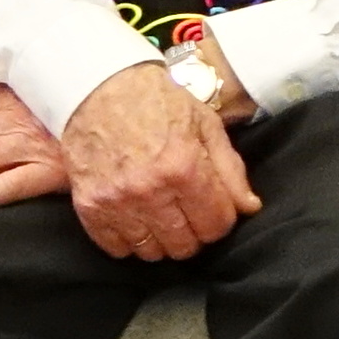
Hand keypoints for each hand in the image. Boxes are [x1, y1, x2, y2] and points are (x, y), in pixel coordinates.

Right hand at [61, 62, 256, 260]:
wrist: (98, 87)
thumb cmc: (158, 102)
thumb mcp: (206, 125)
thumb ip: (230, 170)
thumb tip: (249, 208)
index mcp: (184, 167)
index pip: (216, 225)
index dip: (222, 220)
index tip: (216, 208)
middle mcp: (149, 190)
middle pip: (184, 245)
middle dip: (195, 233)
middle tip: (190, 213)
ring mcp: (115, 201)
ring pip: (151, 252)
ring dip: (162, 239)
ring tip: (163, 216)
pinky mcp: (88, 205)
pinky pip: (115, 247)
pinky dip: (129, 241)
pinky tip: (137, 220)